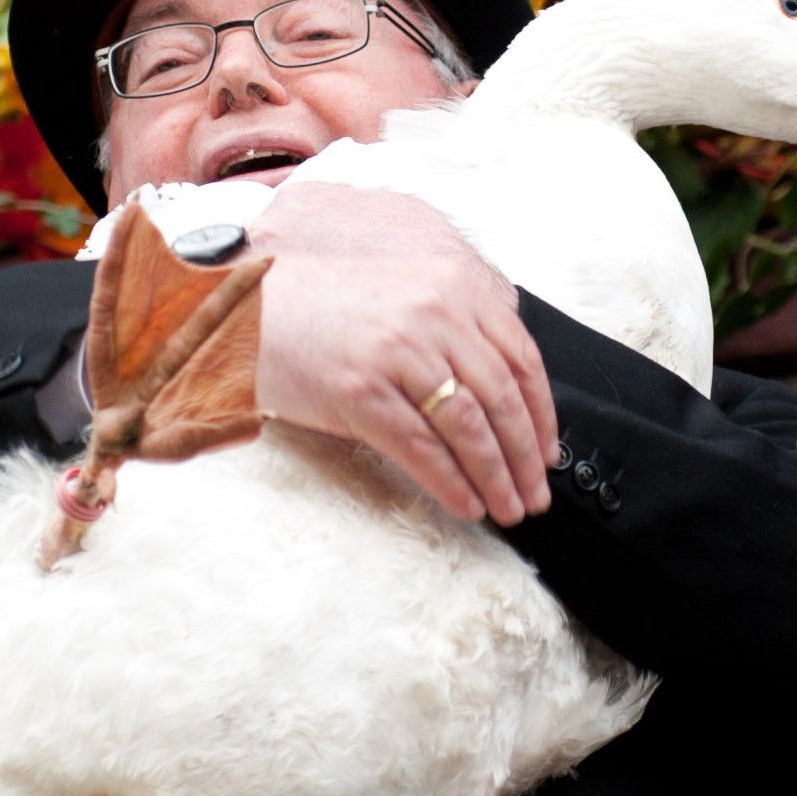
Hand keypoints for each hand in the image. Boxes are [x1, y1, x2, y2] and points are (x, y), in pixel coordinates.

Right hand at [250, 177, 554, 525]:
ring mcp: (396, 352)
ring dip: (495, 477)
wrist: (249, 310)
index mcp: (452, 287)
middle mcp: (432, 314)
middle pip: (501, 398)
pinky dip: (451, 482)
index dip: (542, 415)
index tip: (547, 453)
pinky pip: (421, 447)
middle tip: (535, 495)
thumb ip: (455, 330)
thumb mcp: (404, 296)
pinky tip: (465, 504)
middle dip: (524, 457)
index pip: (521, 358)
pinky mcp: (360, 392)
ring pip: (468, 427)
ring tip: (506, 508)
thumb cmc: (324, 309)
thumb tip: (504, 402)